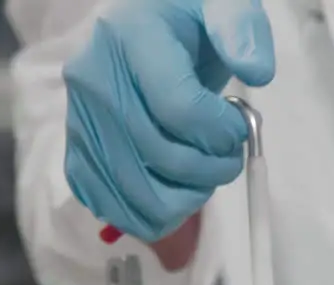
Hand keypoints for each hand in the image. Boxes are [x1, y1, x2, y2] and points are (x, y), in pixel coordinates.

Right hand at [63, 0, 273, 241]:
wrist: (145, 33)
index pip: (179, 108)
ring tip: (205, 175)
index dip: (220, 132)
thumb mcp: (222, 6)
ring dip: (188, 198)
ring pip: (138, 194)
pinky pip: (113, 207)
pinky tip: (176, 191)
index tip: (238, 130)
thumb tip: (256, 71)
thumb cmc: (188, 23)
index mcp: (131, 38)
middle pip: (160, 155)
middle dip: (211, 168)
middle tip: (228, 157)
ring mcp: (81, 121)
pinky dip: (154, 215)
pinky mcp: (77, 153)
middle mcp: (94, 80)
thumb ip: (242, 29)